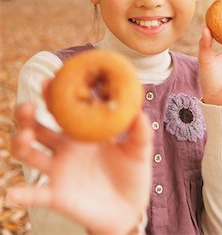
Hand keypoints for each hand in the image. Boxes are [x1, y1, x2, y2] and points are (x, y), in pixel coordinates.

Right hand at [7, 100, 152, 234]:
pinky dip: (22, 193)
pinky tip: (12, 193)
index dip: (52, 94)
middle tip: (28, 106)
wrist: (129, 209)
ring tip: (26, 137)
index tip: (48, 81)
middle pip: (37, 127)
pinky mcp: (57, 195)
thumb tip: (140, 113)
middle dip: (26, 115)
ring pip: (29, 154)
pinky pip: (35, 194)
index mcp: (82, 132)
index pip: (62, 108)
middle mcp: (65, 148)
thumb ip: (140, 132)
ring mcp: (59, 170)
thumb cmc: (132, 174)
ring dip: (21, 144)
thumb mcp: (139, 150)